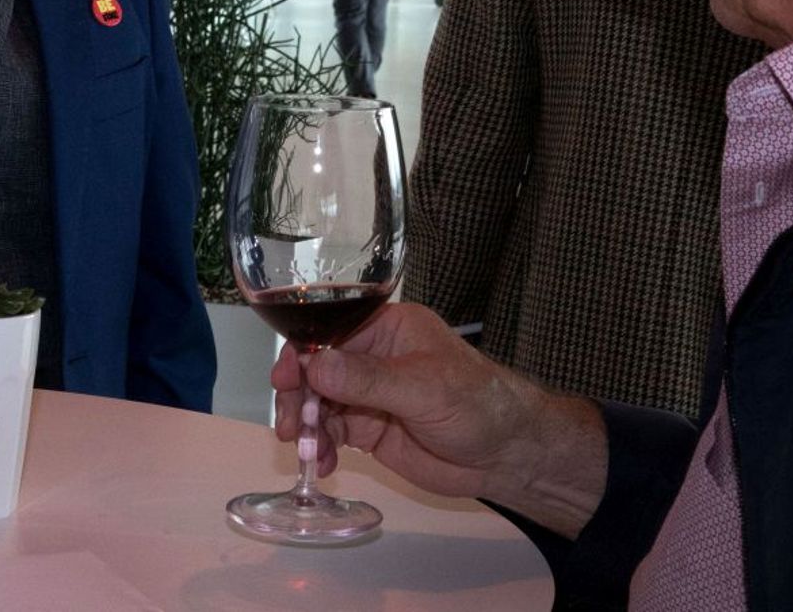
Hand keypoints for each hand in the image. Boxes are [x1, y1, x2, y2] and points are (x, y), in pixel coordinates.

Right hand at [272, 303, 606, 535]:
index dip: (302, 354)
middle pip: (315, 369)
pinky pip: (331, 432)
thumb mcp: (422, 387)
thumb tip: (314, 366)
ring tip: (308, 451)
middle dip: (298, 396)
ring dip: (306, 425)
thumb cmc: (478, 405)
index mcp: (386, 328)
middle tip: (291, 426)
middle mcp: (371, 357)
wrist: (507, 455)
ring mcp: (368, 395)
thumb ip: (367, 379)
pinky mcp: (368, 428)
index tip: (284, 380)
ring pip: (318, 402)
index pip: (330, 332)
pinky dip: (320, 447)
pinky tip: (322, 463)